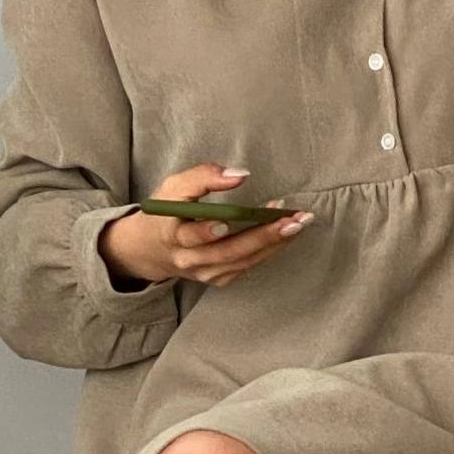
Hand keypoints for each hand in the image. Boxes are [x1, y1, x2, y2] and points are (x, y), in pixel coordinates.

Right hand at [100, 163, 314, 289]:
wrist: (154, 249)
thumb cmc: (167, 212)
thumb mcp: (175, 186)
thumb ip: (203, 176)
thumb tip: (241, 174)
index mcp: (172, 235)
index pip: (189, 237)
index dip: (205, 231)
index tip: (224, 223)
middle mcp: (188, 260)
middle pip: (227, 252)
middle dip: (262, 236)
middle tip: (291, 220)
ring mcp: (205, 273)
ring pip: (243, 261)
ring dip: (274, 242)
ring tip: (299, 222)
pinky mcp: (218, 279)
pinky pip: (248, 265)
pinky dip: (270, 248)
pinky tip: (287, 233)